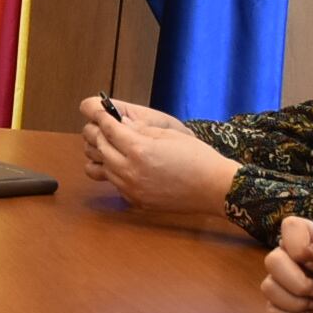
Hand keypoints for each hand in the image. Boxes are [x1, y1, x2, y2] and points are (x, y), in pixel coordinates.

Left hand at [75, 97, 236, 210]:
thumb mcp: (169, 134)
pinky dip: (114, 173)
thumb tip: (120, 123)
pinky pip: (115, 184)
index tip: (99, 111)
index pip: (109, 130)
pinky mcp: (137, 201)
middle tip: (101, 127)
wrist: (213, 188)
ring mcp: (132, 189)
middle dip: (99, 135)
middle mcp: (130, 171)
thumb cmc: (197, 158)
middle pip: (101, 148)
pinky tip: (125, 166)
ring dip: (104, 155)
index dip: (102, 118)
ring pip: (104, 168)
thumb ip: (140, 129)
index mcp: (139, 150)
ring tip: (112, 146)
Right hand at [259, 218, 312, 312]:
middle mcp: (296, 265)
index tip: (311, 261)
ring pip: (268, 286)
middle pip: (272, 259)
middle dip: (296, 282)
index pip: (291, 227)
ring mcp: (286, 288)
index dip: (295, 243)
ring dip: (294, 301)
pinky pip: (270, 310)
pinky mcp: (282, 311)